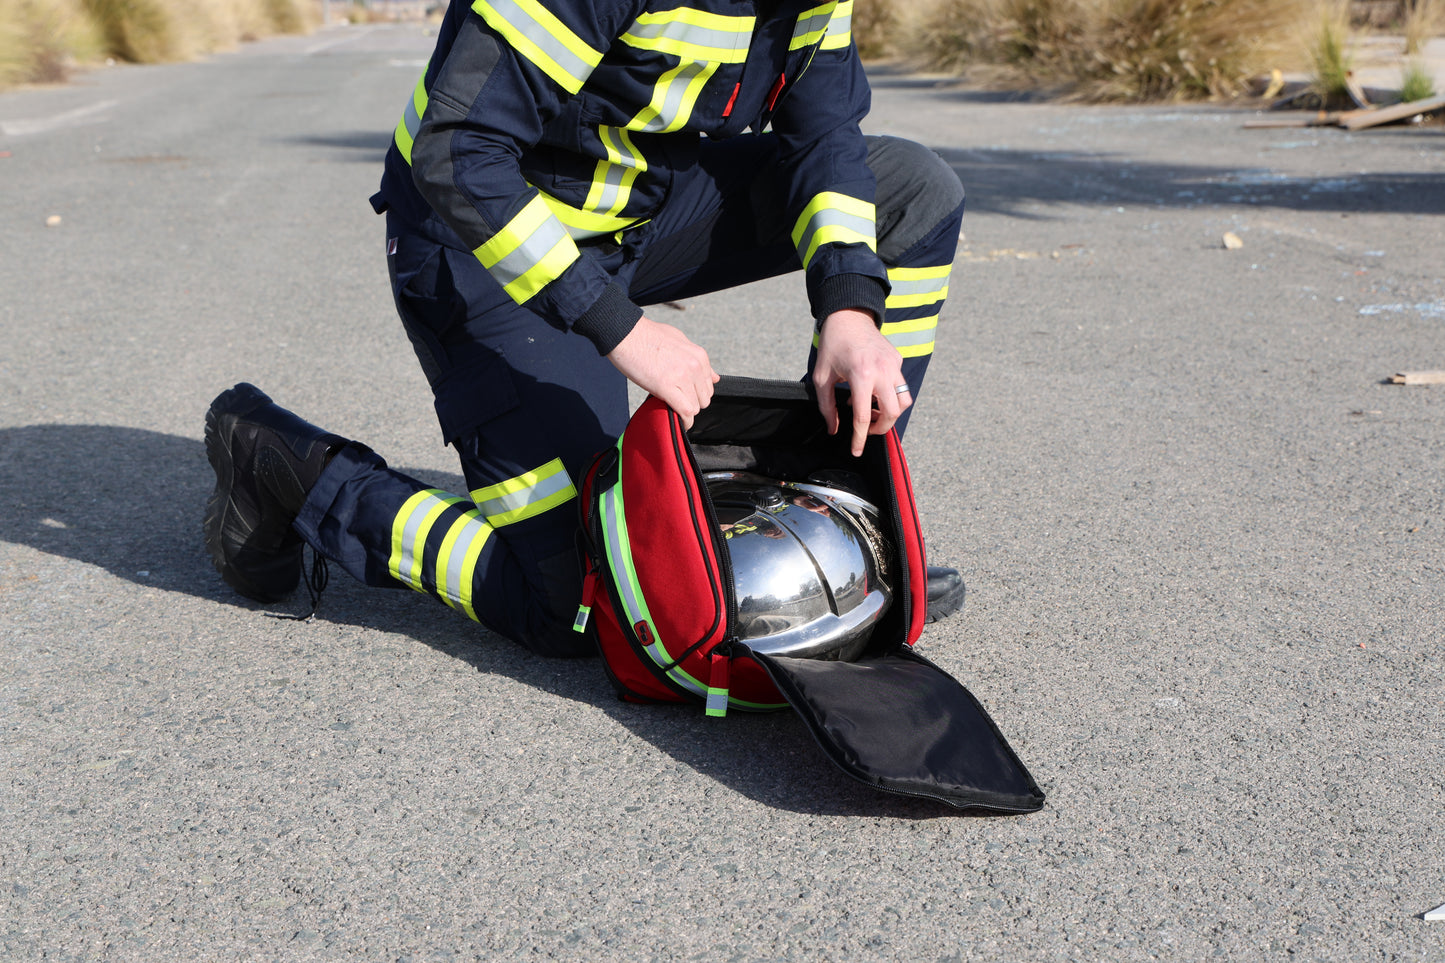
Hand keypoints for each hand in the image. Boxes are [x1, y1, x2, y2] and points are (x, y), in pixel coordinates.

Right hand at [606, 316, 719, 427]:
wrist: (626, 333)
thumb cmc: (648, 336)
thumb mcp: (680, 341)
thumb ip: (698, 360)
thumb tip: (714, 377)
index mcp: (699, 356)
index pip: (709, 385)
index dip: (696, 393)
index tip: (685, 396)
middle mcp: (695, 366)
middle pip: (704, 399)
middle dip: (692, 402)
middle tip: (676, 401)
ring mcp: (682, 376)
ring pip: (695, 407)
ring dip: (685, 411)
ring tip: (672, 407)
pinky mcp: (666, 386)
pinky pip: (685, 412)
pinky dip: (683, 421)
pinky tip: (677, 421)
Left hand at [812, 308, 909, 456]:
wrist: (849, 316)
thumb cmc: (832, 345)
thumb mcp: (822, 377)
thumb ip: (827, 406)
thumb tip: (833, 429)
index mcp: (861, 375)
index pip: (863, 416)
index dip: (859, 438)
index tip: (856, 451)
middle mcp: (882, 371)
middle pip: (892, 413)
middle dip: (880, 428)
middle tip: (866, 429)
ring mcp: (893, 365)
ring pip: (903, 401)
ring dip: (890, 413)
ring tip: (871, 411)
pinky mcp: (898, 360)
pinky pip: (900, 386)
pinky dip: (889, 396)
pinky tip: (871, 392)